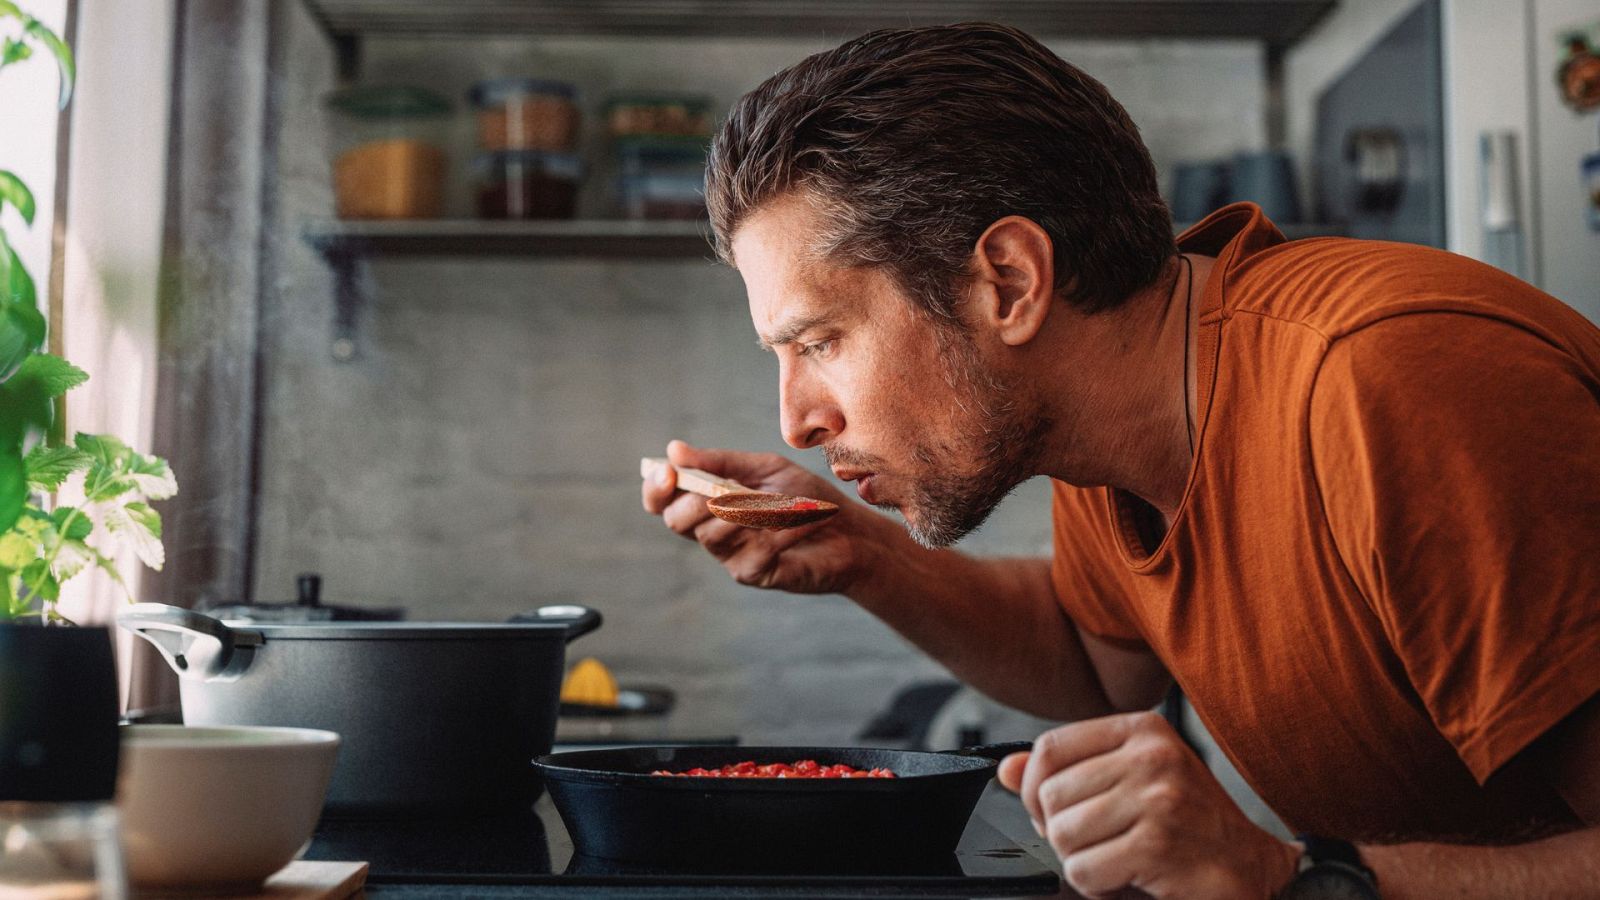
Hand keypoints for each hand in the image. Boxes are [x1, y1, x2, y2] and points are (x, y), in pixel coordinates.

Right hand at [640, 439, 885, 594]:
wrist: (849, 531)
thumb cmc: (805, 497)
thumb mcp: (765, 469)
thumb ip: (721, 462)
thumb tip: (674, 450)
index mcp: (708, 503)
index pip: (664, 501)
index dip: (656, 489)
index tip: (666, 472)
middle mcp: (713, 532)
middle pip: (678, 521)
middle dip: (695, 501)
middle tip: (725, 492)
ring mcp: (731, 556)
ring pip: (713, 535)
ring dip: (747, 511)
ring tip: (782, 503)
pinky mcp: (755, 574)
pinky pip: (753, 550)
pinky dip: (780, 529)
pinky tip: (803, 520)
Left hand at [998, 712, 1299, 898]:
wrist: (1253, 870)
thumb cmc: (1189, 827)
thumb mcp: (1130, 785)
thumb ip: (1069, 773)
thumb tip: (1006, 769)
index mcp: (1142, 731)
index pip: (1050, 748)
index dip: (1033, 788)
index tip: (1049, 813)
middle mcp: (1152, 756)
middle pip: (1051, 795)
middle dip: (1062, 834)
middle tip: (1101, 846)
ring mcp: (1157, 798)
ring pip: (1063, 836)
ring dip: (1082, 863)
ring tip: (1120, 861)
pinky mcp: (1158, 843)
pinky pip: (1084, 871)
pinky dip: (1098, 887)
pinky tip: (1132, 879)